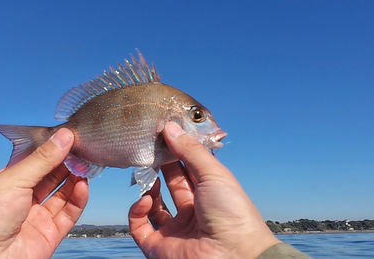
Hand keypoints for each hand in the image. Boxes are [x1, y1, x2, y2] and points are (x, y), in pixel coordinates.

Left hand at [0, 128, 88, 258]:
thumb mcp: (14, 178)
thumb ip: (43, 159)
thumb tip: (65, 136)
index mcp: (9, 182)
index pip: (37, 162)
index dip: (53, 151)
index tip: (70, 138)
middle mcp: (23, 199)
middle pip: (52, 178)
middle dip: (67, 164)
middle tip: (82, 150)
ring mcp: (36, 217)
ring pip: (62, 195)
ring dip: (75, 180)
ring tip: (86, 166)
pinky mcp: (48, 235)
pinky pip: (68, 215)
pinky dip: (78, 200)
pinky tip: (83, 185)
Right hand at [129, 122, 280, 258]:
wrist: (235, 255)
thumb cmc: (233, 212)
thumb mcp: (213, 174)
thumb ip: (189, 151)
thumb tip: (169, 127)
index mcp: (208, 193)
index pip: (187, 168)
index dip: (175, 152)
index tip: (161, 134)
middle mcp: (191, 210)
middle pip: (169, 183)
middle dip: (159, 166)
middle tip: (150, 150)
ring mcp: (175, 229)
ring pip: (152, 204)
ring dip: (148, 187)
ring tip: (148, 175)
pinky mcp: (159, 246)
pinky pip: (139, 227)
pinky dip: (137, 212)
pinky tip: (146, 200)